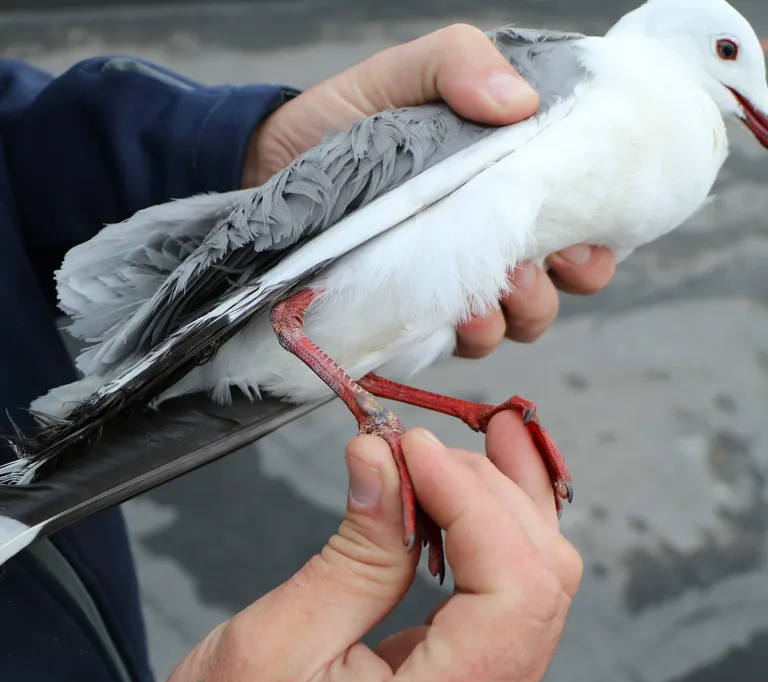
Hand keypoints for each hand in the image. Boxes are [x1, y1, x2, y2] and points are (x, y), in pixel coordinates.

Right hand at [151, 413, 581, 681]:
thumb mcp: (277, 645)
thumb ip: (352, 552)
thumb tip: (383, 458)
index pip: (512, 592)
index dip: (473, 500)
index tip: (416, 449)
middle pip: (540, 581)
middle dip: (490, 490)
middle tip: (426, 441)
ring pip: (536, 587)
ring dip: (504, 502)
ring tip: (477, 441)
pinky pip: (508, 602)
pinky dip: (492, 535)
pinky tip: (472, 493)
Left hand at [242, 23, 615, 358]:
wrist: (274, 167)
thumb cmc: (349, 118)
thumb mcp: (407, 73)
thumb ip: (461, 64)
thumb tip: (521, 101)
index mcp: (508, 188)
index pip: (581, 224)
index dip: (596, 243)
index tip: (583, 241)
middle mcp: (490, 243)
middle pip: (558, 286)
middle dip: (558, 286)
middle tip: (530, 267)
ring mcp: (456, 285)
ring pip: (516, 322)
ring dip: (514, 316)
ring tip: (486, 297)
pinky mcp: (418, 315)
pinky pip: (461, 343)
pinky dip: (470, 336)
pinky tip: (455, 319)